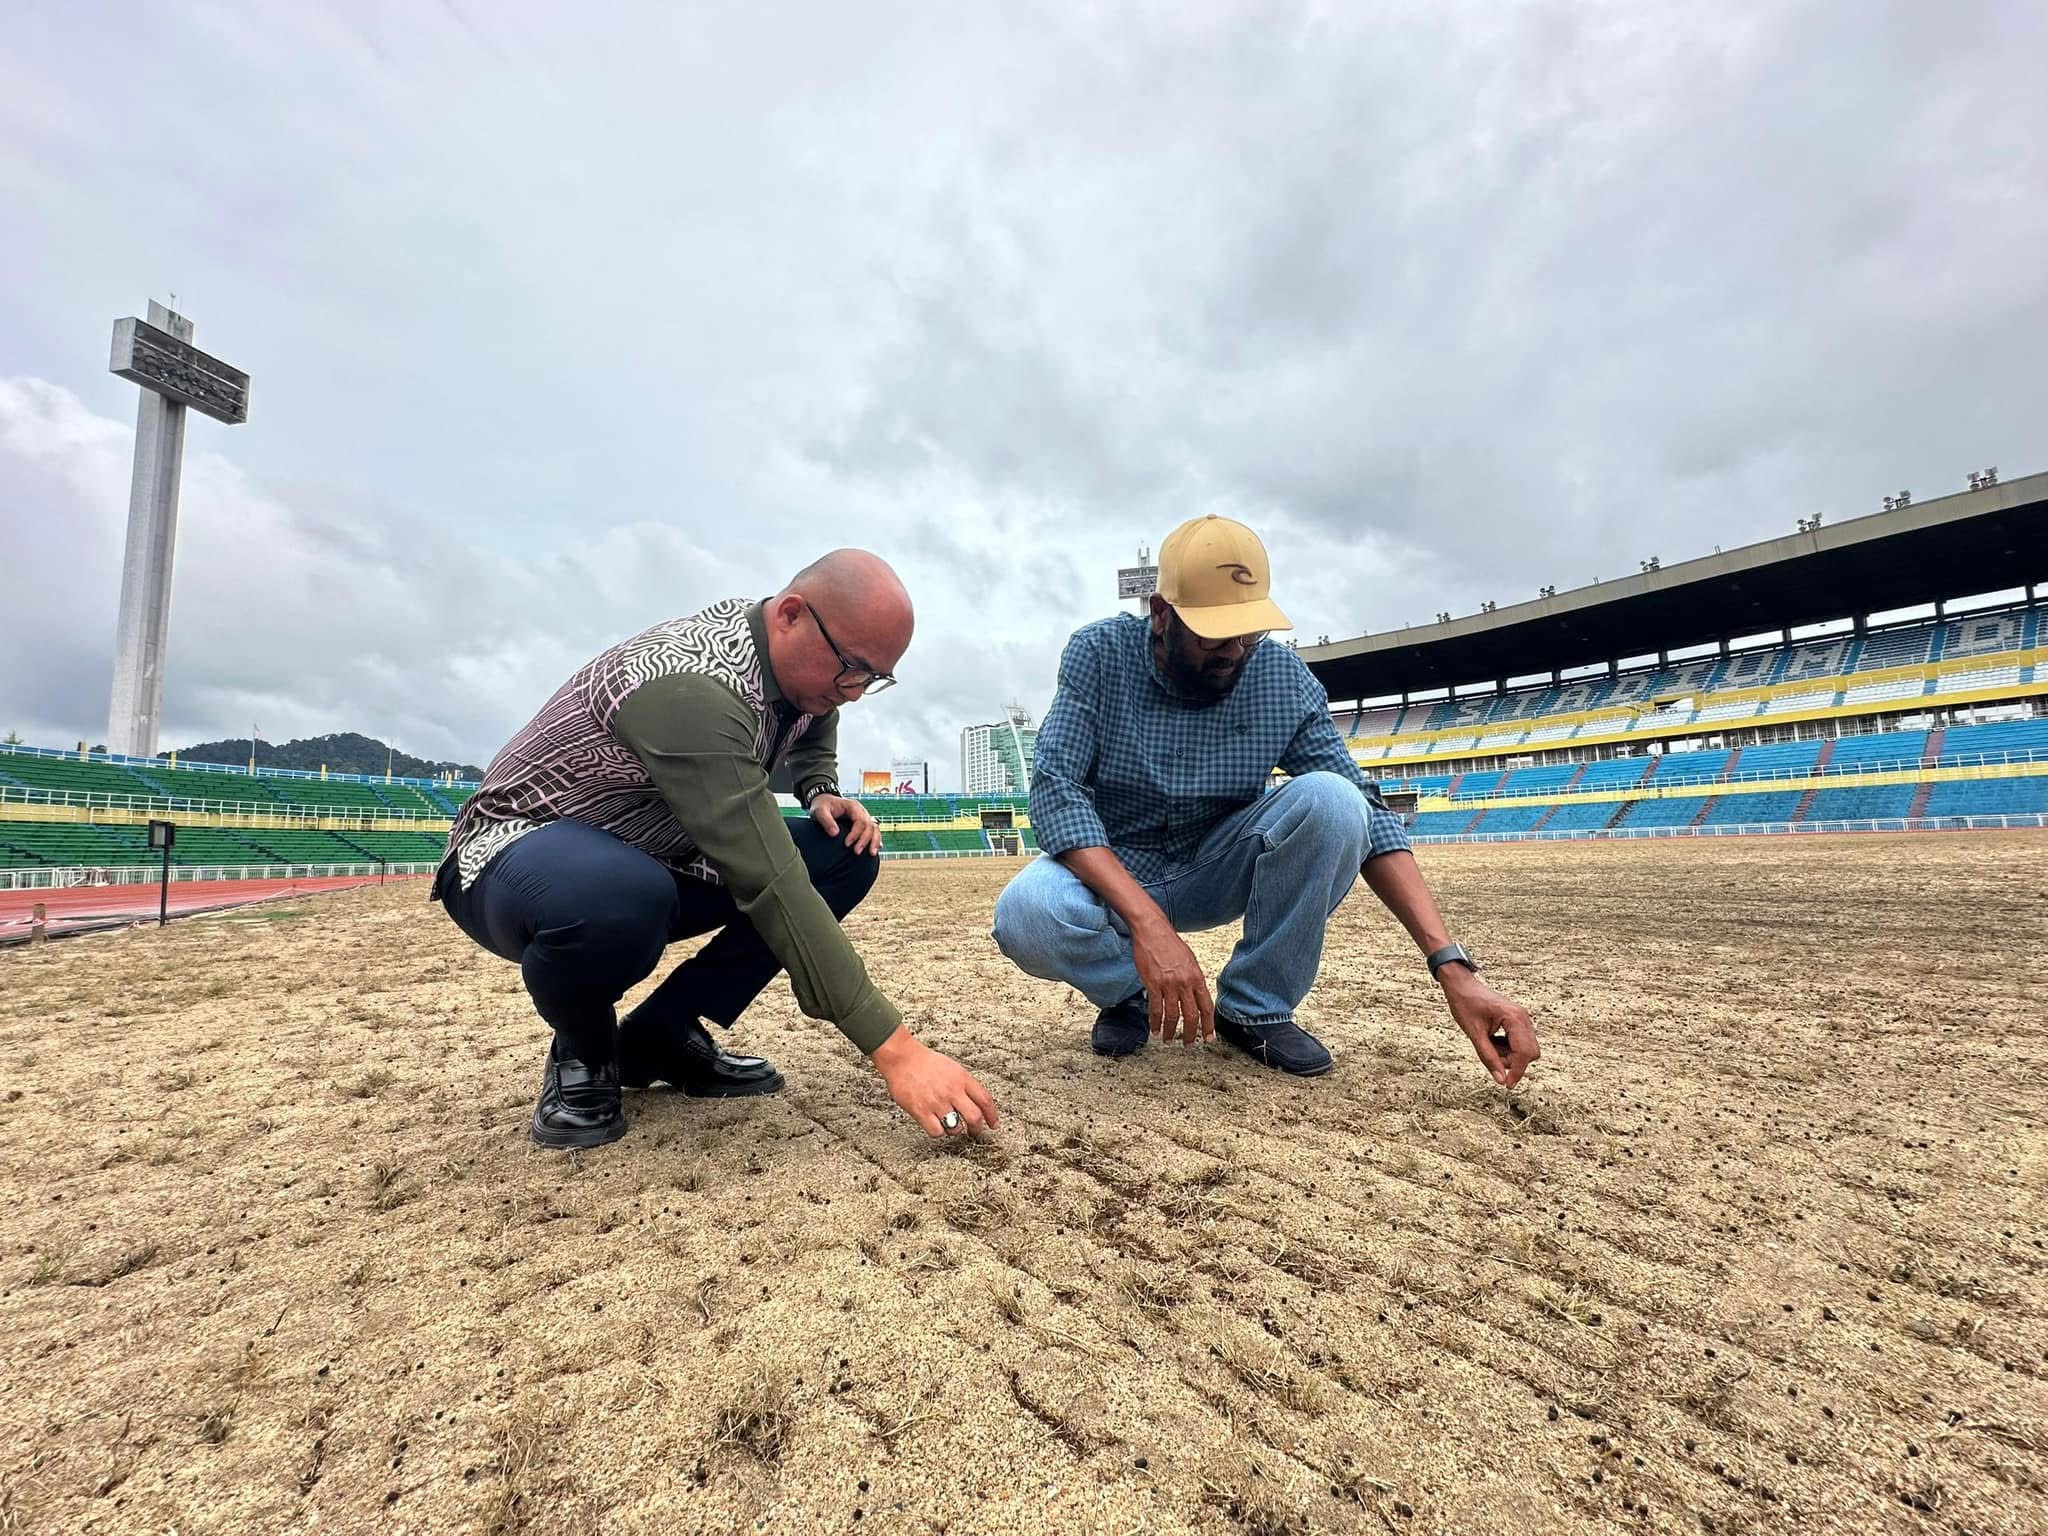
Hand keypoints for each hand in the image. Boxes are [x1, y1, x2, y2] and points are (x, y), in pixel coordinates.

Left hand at [810, 794, 880, 855]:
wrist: (823, 802)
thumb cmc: (822, 805)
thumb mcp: (819, 810)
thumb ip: (826, 821)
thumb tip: (835, 834)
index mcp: (853, 806)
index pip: (860, 821)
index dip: (856, 833)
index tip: (846, 844)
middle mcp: (861, 812)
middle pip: (870, 826)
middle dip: (865, 840)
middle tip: (856, 852)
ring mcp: (863, 818)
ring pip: (874, 829)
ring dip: (874, 841)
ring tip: (871, 853)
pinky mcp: (861, 824)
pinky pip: (872, 832)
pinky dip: (874, 840)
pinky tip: (873, 850)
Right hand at [871, 1027, 1000, 1137]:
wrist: (902, 1058)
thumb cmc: (925, 1062)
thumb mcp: (953, 1068)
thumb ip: (964, 1085)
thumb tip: (976, 1102)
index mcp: (962, 1079)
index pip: (985, 1100)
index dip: (992, 1115)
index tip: (994, 1124)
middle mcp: (952, 1091)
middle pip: (974, 1117)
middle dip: (977, 1129)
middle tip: (974, 1132)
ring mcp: (937, 1102)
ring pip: (956, 1128)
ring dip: (955, 1130)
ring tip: (950, 1125)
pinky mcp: (921, 1111)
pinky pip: (937, 1132)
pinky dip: (938, 1131)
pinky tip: (935, 1124)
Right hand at [1131, 918, 1213, 1045]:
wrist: (1153, 931)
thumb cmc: (1170, 944)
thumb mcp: (1189, 961)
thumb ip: (1192, 980)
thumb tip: (1194, 996)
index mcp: (1197, 977)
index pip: (1207, 1007)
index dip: (1208, 1025)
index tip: (1208, 1038)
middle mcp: (1185, 983)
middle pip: (1191, 1015)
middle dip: (1190, 1033)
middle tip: (1188, 1044)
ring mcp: (1169, 984)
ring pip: (1173, 1015)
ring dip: (1170, 1031)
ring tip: (1168, 1039)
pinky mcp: (1153, 984)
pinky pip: (1156, 1008)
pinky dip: (1155, 1022)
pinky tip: (1155, 1029)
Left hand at [1439, 967, 1540, 1087]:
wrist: (1461, 985)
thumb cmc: (1465, 1003)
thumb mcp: (1474, 1034)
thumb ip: (1488, 1057)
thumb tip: (1501, 1080)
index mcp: (1514, 1018)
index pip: (1524, 1053)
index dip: (1517, 1072)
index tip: (1507, 1085)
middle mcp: (1523, 1017)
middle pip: (1530, 1053)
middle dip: (1513, 1062)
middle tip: (1491, 1059)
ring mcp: (1522, 1019)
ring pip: (1526, 1049)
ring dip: (1509, 1055)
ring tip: (1487, 1045)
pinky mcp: (1517, 1021)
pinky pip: (1519, 1042)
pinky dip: (1507, 1048)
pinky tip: (1491, 1040)